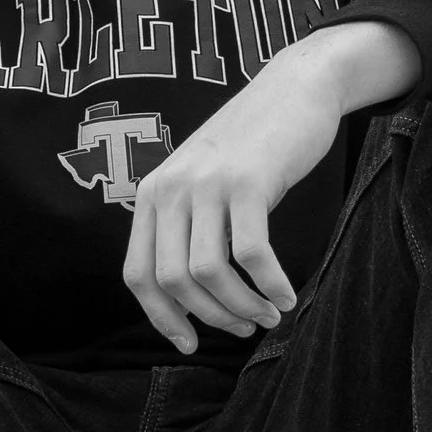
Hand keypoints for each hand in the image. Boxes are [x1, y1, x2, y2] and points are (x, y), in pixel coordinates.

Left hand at [123, 19, 419, 355]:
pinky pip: (251, 254)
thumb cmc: (254, 145)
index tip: (190, 344)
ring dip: (241, 306)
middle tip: (245, 328)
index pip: (138, 274)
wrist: (294, 88)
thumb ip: (187, 226)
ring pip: (210, 274)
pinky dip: (270, 285)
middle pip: (174, 281)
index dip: (161, 318)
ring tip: (268, 315)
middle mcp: (170, 189)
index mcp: (153, 194)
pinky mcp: (247, 182)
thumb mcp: (202, 182)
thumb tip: (192, 299)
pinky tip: (286, 295)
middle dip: (211, 317)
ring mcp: (207, 184)